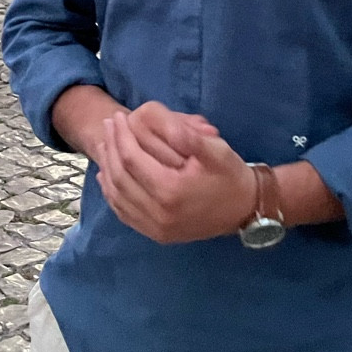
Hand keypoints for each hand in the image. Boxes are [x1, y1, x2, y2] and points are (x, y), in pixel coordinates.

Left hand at [96, 105, 254, 244]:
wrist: (246, 209)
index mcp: (170, 190)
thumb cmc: (230, 175)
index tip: (117, 116)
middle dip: (111, 148)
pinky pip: (125, 214)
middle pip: (120, 177)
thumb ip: (185, 134)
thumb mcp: (214, 148)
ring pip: (118, 197)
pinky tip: (108, 177)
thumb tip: (155, 116)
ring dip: (107, 168)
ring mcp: (156, 228)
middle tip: (108, 125)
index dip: (121, 136)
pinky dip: (112, 194)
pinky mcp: (157, 235)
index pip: (131, 159)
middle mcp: (159, 214)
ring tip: (105, 145)